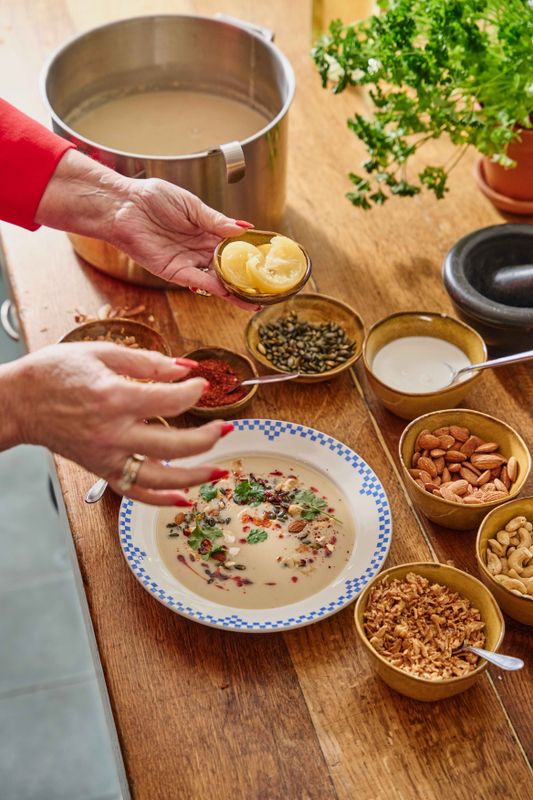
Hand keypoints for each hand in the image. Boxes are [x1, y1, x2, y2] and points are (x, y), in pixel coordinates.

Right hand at [0, 343, 232, 504]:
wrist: (19, 402)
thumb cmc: (54, 374)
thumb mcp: (101, 353)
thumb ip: (146, 362)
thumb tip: (184, 368)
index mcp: (115, 398)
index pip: (170, 401)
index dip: (194, 392)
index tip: (202, 384)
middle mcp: (113, 433)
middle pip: (174, 445)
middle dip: (207, 438)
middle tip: (226, 427)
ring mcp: (108, 456)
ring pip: (159, 478)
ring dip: (194, 477)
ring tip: (219, 471)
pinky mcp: (101, 469)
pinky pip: (135, 492)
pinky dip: (161, 500)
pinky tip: (184, 499)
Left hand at [113, 178, 257, 308]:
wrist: (124, 206)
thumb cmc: (152, 199)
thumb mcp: (192, 205)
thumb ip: (217, 220)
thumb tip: (244, 228)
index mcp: (205, 231)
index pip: (233, 247)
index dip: (249, 256)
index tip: (267, 263)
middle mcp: (198, 250)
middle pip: (227, 269)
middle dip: (246, 280)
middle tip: (267, 289)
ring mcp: (187, 262)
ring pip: (216, 280)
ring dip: (235, 291)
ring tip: (255, 300)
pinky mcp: (173, 272)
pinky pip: (198, 281)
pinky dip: (215, 288)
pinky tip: (231, 293)